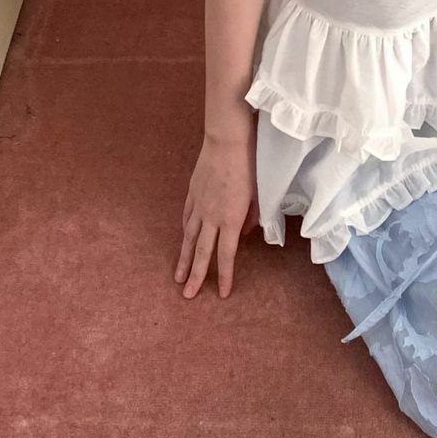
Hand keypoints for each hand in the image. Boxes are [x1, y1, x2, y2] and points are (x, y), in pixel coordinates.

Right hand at [176, 119, 259, 299]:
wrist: (227, 140)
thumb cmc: (249, 165)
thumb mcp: (259, 194)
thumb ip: (253, 217)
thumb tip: (245, 232)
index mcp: (231, 219)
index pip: (226, 255)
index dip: (224, 275)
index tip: (222, 294)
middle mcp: (212, 216)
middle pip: (201, 252)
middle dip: (195, 276)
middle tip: (187, 296)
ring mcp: (199, 205)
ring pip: (188, 238)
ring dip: (182, 259)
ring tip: (177, 277)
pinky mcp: (193, 193)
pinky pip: (187, 218)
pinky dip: (185, 231)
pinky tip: (184, 238)